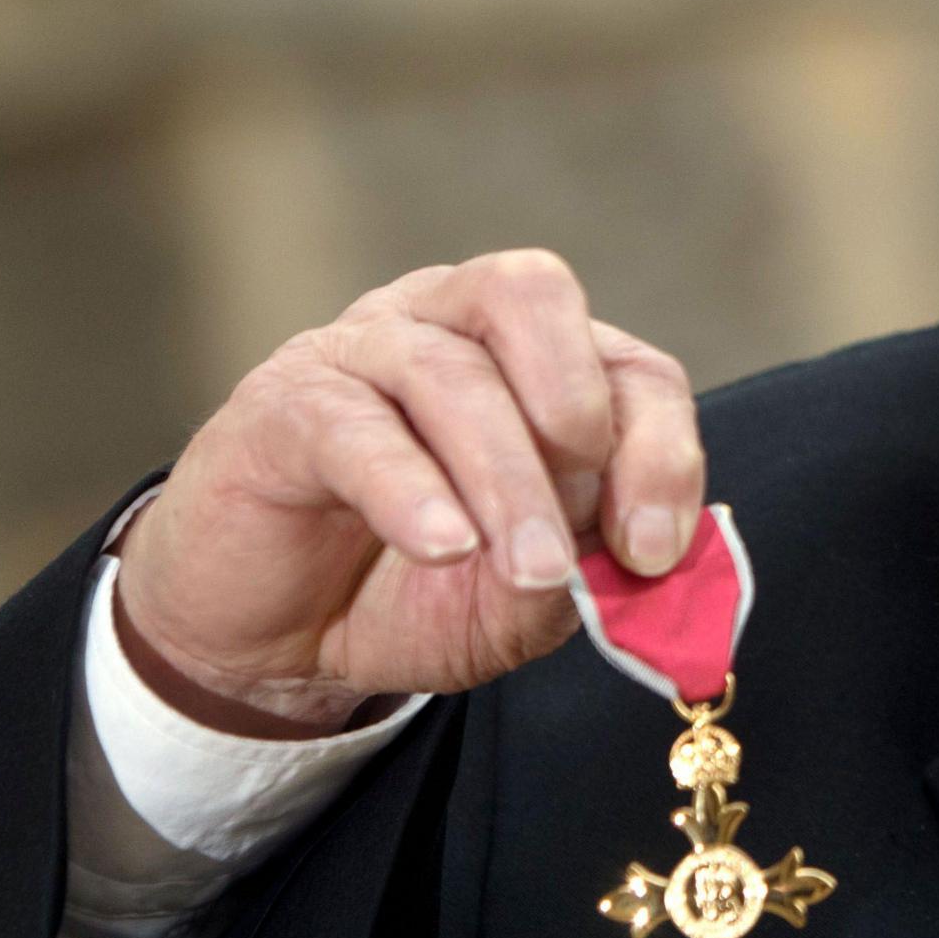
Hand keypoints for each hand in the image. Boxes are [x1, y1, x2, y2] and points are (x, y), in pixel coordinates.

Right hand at [112, 250, 702, 735]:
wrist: (277, 640)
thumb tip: (644, 555)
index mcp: (531, 358)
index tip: (656, 554)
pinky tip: (444, 546)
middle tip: (585, 534)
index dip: (661, 451)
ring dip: (508, 480)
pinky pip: (354, 428)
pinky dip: (412, 490)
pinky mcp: (281, 405)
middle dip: (579, 415)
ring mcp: (359, 351)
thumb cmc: (413, 592)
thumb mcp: (524, 598)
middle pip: (532, 296)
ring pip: (450, 371)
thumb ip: (589, 569)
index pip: (627, 364)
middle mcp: (447, 322)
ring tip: (531, 571)